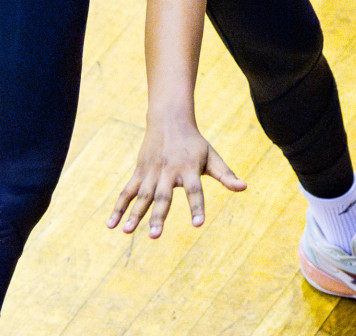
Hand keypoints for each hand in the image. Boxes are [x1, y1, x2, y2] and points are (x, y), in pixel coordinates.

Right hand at [107, 116, 244, 237]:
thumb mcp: (212, 156)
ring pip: (142, 195)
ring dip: (134, 214)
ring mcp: (152, 172)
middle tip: (155, 236)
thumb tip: (244, 188)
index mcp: (189, 169)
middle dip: (158, 216)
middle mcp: (169, 171)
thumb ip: (226, 174)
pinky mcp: (139, 172)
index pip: (195, 190)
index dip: (197, 207)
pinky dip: (119, 207)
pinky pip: (127, 191)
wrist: (169, 119)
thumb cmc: (194, 143)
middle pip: (163, 196)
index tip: (198, 224)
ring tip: (127, 232)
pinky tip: (111, 224)